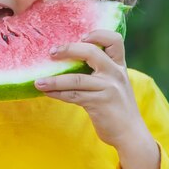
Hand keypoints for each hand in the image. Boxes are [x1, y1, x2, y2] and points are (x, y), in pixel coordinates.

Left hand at [34, 30, 146, 148]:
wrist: (131, 134)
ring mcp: (108, 88)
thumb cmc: (116, 106)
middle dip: (68, 49)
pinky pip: (72, 95)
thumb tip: (66, 59)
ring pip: (76, 79)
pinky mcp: (99, 103)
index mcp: (119, 65)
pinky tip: (46, 92)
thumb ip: (100, 70)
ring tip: (38, 81)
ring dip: (53, 80)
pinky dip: (57, 93)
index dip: (98, 34)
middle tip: (51, 52)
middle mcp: (115, 74)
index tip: (81, 36)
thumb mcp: (114, 83)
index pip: (115, 40)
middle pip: (90, 52)